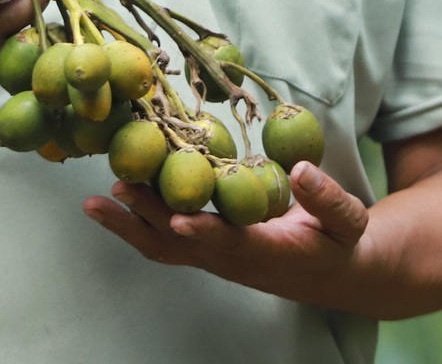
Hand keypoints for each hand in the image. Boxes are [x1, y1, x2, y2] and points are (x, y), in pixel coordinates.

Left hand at [82, 162, 369, 301]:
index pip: (233, 244)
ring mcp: (214, 259)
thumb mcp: (347, 221)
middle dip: (151, 217)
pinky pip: (162, 243)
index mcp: (270, 252)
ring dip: (129, 225)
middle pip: (184, 243)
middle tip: (120, 187)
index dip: (205, 233)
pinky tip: (107, 206)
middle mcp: (233, 261)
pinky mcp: (203, 252)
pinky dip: (132, 225)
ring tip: (94, 203)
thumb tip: (301, 169)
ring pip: (164, 247)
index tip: (179, 220)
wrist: (328, 273)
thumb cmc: (339, 240)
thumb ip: (327, 198)